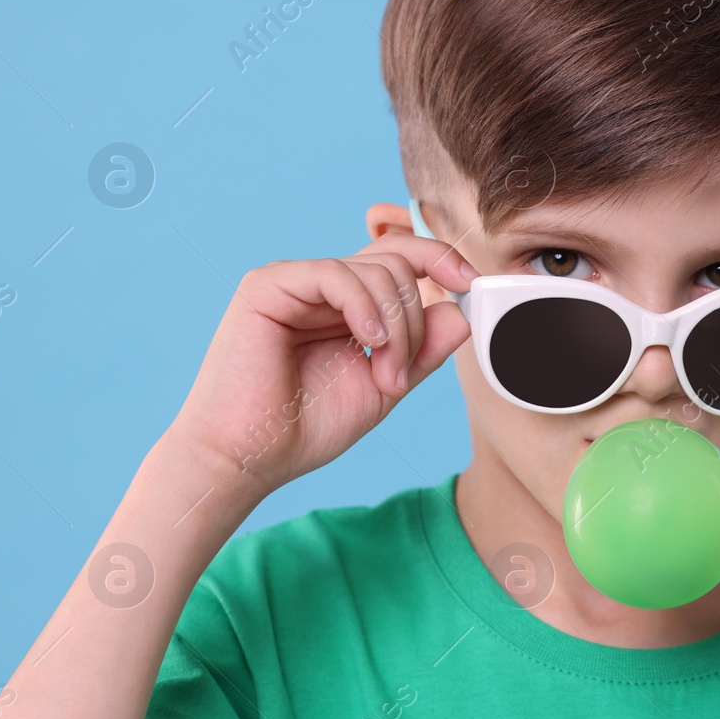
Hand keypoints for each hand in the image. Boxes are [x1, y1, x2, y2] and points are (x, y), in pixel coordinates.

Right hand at [165, 231, 475, 497]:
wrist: (248, 458)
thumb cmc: (306, 428)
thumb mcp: (386, 386)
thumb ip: (423, 350)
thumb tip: (460, 310)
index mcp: (348, 306)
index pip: (402, 260)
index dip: (441, 260)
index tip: (471, 284)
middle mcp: (323, 288)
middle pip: (398, 261)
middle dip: (416, 320)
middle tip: (400, 375)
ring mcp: (295, 282)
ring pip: (377, 269)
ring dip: (397, 328)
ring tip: (384, 377)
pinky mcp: (268, 286)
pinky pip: (337, 274)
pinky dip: (366, 308)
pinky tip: (368, 342)